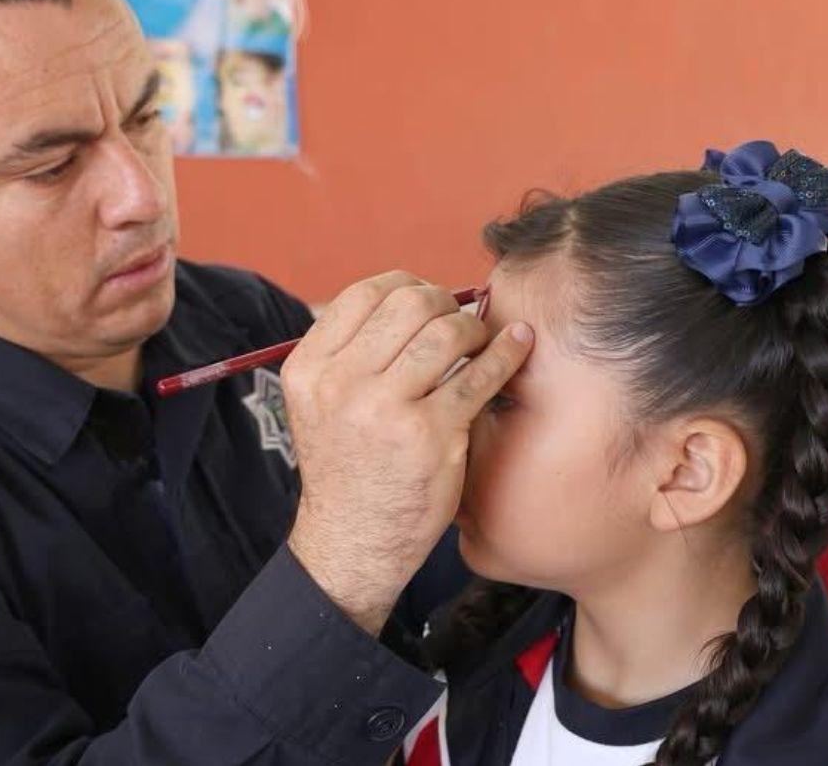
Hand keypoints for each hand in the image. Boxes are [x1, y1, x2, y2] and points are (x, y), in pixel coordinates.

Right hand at [282, 272, 533, 634]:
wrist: (354, 541)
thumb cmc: (348, 466)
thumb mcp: (320, 404)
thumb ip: (348, 352)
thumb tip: (403, 294)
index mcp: (309, 369)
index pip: (363, 294)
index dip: (404, 286)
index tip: (427, 301)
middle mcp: (340, 385)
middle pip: (408, 303)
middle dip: (444, 303)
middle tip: (458, 321)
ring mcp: (385, 411)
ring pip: (446, 332)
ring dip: (473, 329)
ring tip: (480, 342)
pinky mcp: (430, 437)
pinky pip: (479, 375)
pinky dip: (506, 353)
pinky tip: (518, 345)